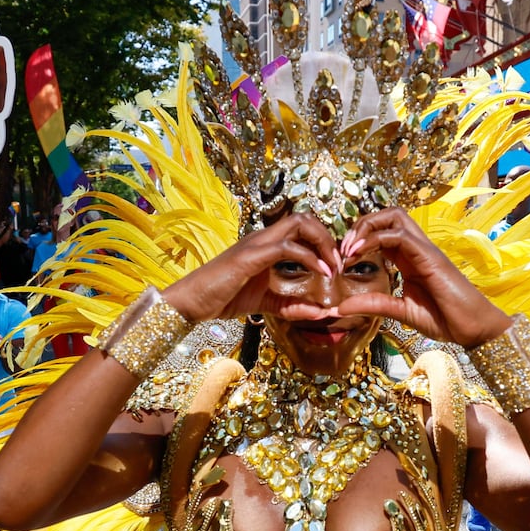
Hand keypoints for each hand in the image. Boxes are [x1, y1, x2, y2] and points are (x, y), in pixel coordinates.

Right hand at [162, 212, 340, 323]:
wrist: (191, 301)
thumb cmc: (222, 297)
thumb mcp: (264, 303)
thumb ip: (291, 306)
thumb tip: (320, 312)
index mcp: (266, 245)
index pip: (301, 228)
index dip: (323, 241)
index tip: (335, 264)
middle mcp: (263, 238)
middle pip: (304, 218)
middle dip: (328, 236)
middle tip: (339, 262)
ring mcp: (256, 243)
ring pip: (298, 223)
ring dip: (322, 242)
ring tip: (333, 266)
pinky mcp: (251, 256)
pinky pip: (286, 247)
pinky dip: (308, 257)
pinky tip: (320, 272)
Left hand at [334, 208, 510, 348]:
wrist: (474, 329)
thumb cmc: (445, 319)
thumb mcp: (400, 312)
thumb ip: (373, 305)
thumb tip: (339, 308)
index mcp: (409, 259)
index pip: (382, 233)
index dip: (358, 239)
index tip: (341, 260)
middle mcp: (416, 249)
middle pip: (388, 215)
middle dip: (361, 225)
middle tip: (343, 249)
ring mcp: (424, 250)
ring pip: (394, 216)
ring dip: (367, 226)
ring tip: (350, 249)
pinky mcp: (430, 256)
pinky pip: (401, 235)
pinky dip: (376, 239)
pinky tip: (359, 254)